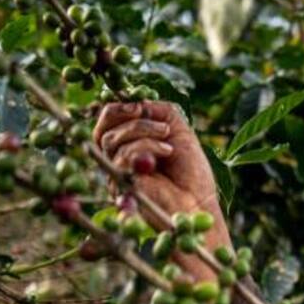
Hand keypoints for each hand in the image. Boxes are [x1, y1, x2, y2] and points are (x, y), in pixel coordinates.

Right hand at [92, 101, 230, 279]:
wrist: (199, 202)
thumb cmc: (191, 170)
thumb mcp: (178, 130)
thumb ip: (159, 110)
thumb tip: (138, 101)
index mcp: (126, 144)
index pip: (107, 119)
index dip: (119, 108)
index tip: (140, 104)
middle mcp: (116, 158)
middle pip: (104, 127)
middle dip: (131, 117)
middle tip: (155, 119)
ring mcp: (116, 172)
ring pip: (113, 139)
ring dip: (145, 132)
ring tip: (169, 143)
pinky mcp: (120, 184)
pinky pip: (123, 155)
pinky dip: (147, 147)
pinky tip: (167, 153)